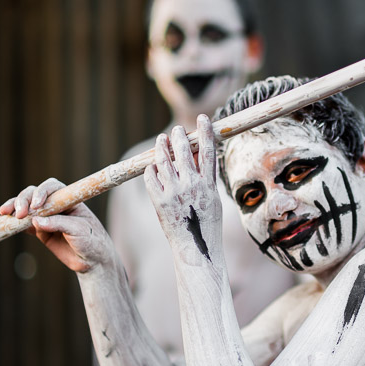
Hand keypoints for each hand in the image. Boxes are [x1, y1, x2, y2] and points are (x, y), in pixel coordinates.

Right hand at [0, 178, 115, 273]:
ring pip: (26, 207)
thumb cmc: (92, 241)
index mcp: (69, 199)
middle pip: (34, 194)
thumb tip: (35, 221)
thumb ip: (59, 224)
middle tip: (18, 214)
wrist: (92, 261)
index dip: (41, 192)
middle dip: (23, 200)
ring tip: (4, 215)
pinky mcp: (39, 230)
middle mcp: (56, 205)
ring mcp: (46, 217)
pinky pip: (23, 224)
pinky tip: (1, 222)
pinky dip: (12, 223)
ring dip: (14, 208)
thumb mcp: (80, 231)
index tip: (36, 205)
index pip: (52, 187)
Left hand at [144, 117, 221, 264]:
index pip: (207, 151)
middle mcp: (191, 186)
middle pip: (184, 151)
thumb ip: (205, 176)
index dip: (205, 132)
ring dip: (163, 147)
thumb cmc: (206, 223)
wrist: (195, 247)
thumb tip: (198, 155)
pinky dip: (151, 168)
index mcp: (208, 185)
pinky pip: (151, 177)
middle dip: (179, 136)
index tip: (203, 118)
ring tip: (163, 139)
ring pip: (165, 160)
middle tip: (177, 129)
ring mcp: (173, 193)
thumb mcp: (213, 198)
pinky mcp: (159, 201)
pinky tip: (153, 165)